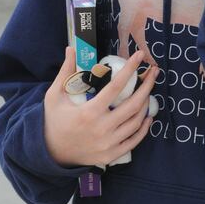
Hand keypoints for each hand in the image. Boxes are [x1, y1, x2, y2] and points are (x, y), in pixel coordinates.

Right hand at [43, 47, 158, 166]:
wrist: (51, 153)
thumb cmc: (54, 121)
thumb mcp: (54, 95)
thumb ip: (65, 72)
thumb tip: (71, 48)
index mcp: (89, 112)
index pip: (116, 86)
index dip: (130, 69)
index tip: (139, 56)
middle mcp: (102, 128)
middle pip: (133, 105)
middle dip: (147, 86)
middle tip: (154, 72)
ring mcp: (108, 144)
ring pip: (136, 122)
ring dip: (146, 105)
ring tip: (148, 91)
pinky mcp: (111, 155)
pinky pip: (134, 141)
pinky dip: (144, 128)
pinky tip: (147, 117)